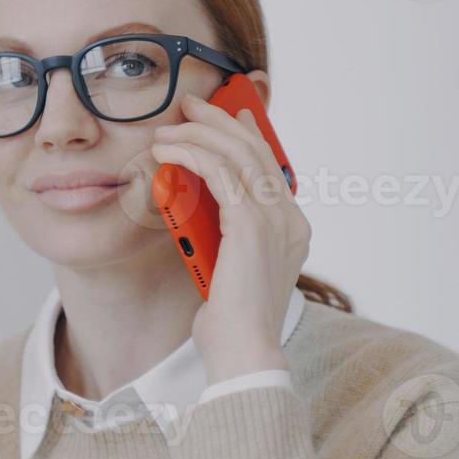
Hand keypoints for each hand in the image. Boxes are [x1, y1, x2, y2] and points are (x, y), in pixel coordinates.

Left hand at [152, 94, 309, 383]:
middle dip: (220, 122)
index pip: (270, 167)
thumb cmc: (230, 322)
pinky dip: (191, 154)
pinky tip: (168, 152)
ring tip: (167, 129)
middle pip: (255, 151)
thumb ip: (223, 238)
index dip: (248, 135)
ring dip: (198, 134)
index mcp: (291, 229)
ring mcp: (274, 220)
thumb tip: (197, 211)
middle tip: (190, 106)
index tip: (228, 116)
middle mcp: (289, 220)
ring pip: (237, 155)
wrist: (243, 352)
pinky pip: (219, 172)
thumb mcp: (227, 269)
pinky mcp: (251, 225)